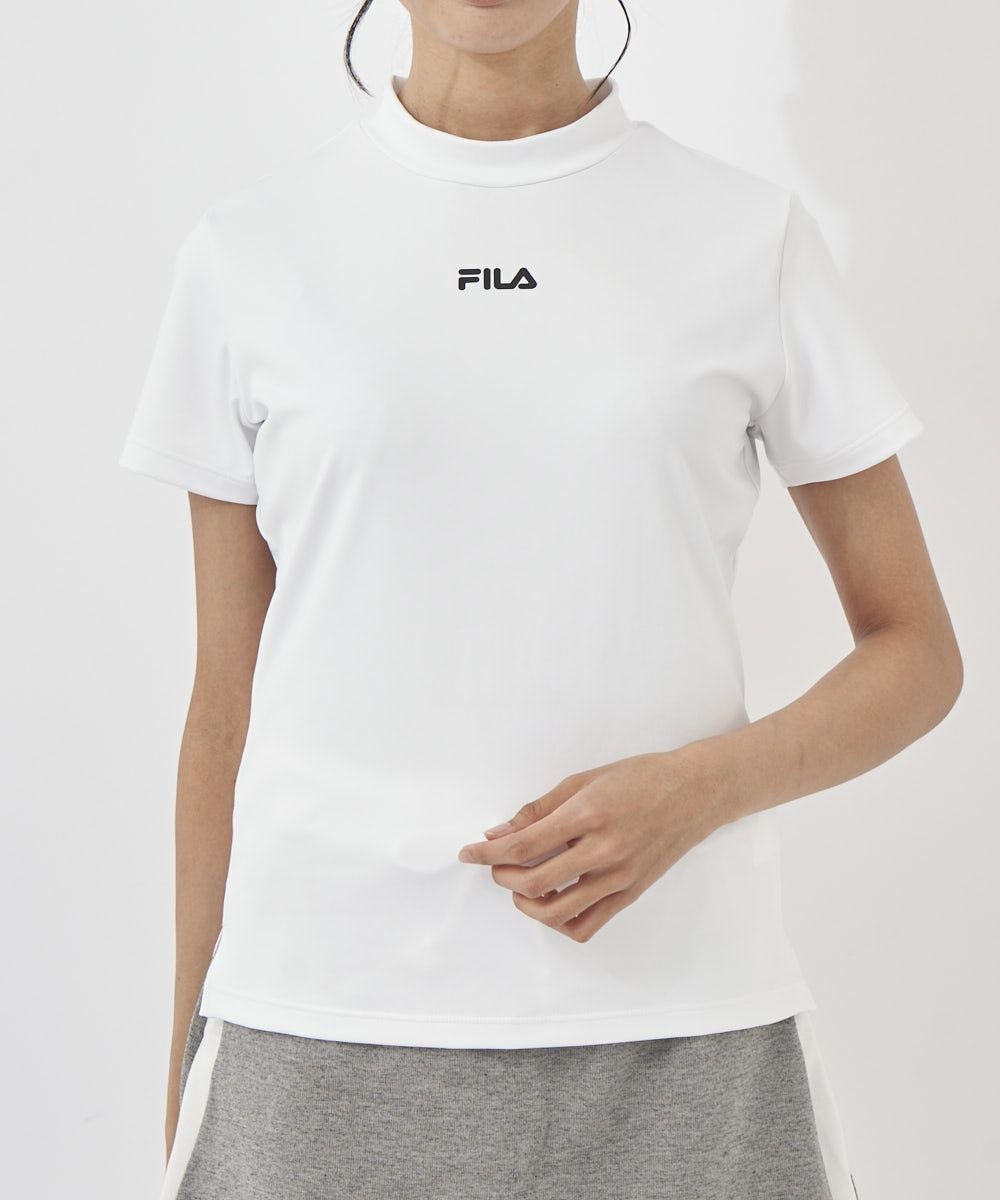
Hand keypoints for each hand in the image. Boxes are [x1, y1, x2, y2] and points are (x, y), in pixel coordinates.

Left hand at [456, 745, 730, 942]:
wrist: (695, 792)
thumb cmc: (640, 778)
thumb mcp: (584, 780)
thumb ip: (539, 809)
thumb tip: (499, 832)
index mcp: (588, 814)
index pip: (523, 844)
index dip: (488, 853)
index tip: (468, 854)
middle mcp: (604, 850)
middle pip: (534, 882)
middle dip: (502, 876)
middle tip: (496, 864)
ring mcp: (619, 877)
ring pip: (557, 912)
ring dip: (526, 904)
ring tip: (520, 887)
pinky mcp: (631, 894)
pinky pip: (588, 925)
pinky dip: (561, 922)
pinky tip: (552, 903)